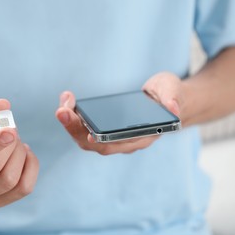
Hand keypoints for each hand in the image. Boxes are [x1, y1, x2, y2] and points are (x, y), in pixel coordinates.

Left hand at [55, 72, 182, 154]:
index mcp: (143, 136)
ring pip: (86, 137)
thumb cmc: (169, 95)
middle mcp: (125, 141)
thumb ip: (173, 97)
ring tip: (62, 104)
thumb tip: (172, 108)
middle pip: (96, 143)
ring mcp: (113, 137)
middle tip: (62, 111)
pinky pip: (84, 127)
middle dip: (76, 129)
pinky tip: (67, 101)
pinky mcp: (104, 128)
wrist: (165, 99)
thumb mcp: (173, 90)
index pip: (120, 144)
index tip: (90, 134)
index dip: (104, 142)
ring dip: (70, 123)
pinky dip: (73, 117)